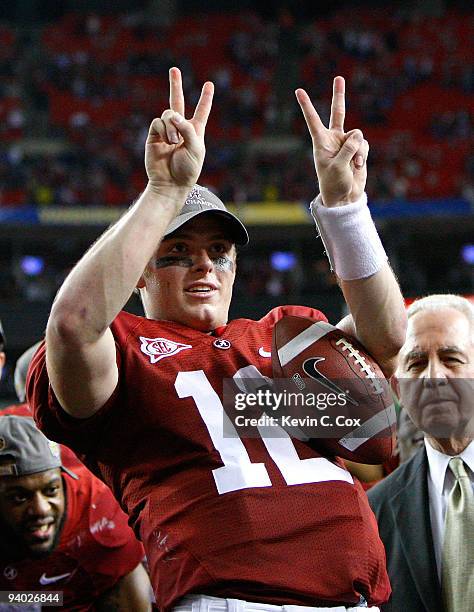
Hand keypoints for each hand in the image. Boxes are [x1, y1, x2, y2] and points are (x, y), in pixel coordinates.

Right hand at [145, 67, 213, 191]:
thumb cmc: (187, 169)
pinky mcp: (153, 135)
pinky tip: (166, 143)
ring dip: (172, 127)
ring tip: (173, 143)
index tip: (209, 85)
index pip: (201, 111)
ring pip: (168, 114)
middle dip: (175, 85)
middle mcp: (180, 128)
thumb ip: (187, 129)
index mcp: (195, 131)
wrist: (170, 183)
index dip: (205, 99)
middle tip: (173, 69)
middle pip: (177, 102)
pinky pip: (158, 122)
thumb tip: (172, 115)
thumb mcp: (195, 148)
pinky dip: (164, 130)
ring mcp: (166, 131)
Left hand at [296, 77, 368, 206]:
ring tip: (353, 164)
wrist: (345, 197)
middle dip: (339, 95)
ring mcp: (347, 143)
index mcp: (321, 142)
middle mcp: (333, 139)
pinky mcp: (358, 149)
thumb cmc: (334, 184)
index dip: (307, 105)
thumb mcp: (338, 167)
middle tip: (339, 77)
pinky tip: (357, 165)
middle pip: (338, 113)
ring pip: (357, 134)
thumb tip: (358, 137)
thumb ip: (348, 149)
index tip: (298, 91)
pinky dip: (363, 155)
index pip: (313, 120)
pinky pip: (364, 145)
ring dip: (358, 150)